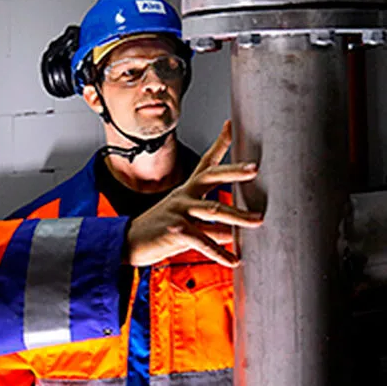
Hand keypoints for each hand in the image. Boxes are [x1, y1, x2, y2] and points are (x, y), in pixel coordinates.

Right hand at [126, 121, 261, 266]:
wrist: (129, 241)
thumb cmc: (161, 227)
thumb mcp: (182, 212)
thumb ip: (208, 214)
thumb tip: (237, 222)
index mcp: (187, 189)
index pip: (206, 162)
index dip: (219, 144)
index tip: (231, 125)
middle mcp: (184, 196)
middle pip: (211, 177)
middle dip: (234, 172)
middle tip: (254, 168)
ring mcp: (179, 212)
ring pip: (214, 211)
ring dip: (237, 216)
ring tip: (257, 220)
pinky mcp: (176, 232)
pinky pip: (203, 242)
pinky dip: (219, 252)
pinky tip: (233, 260)